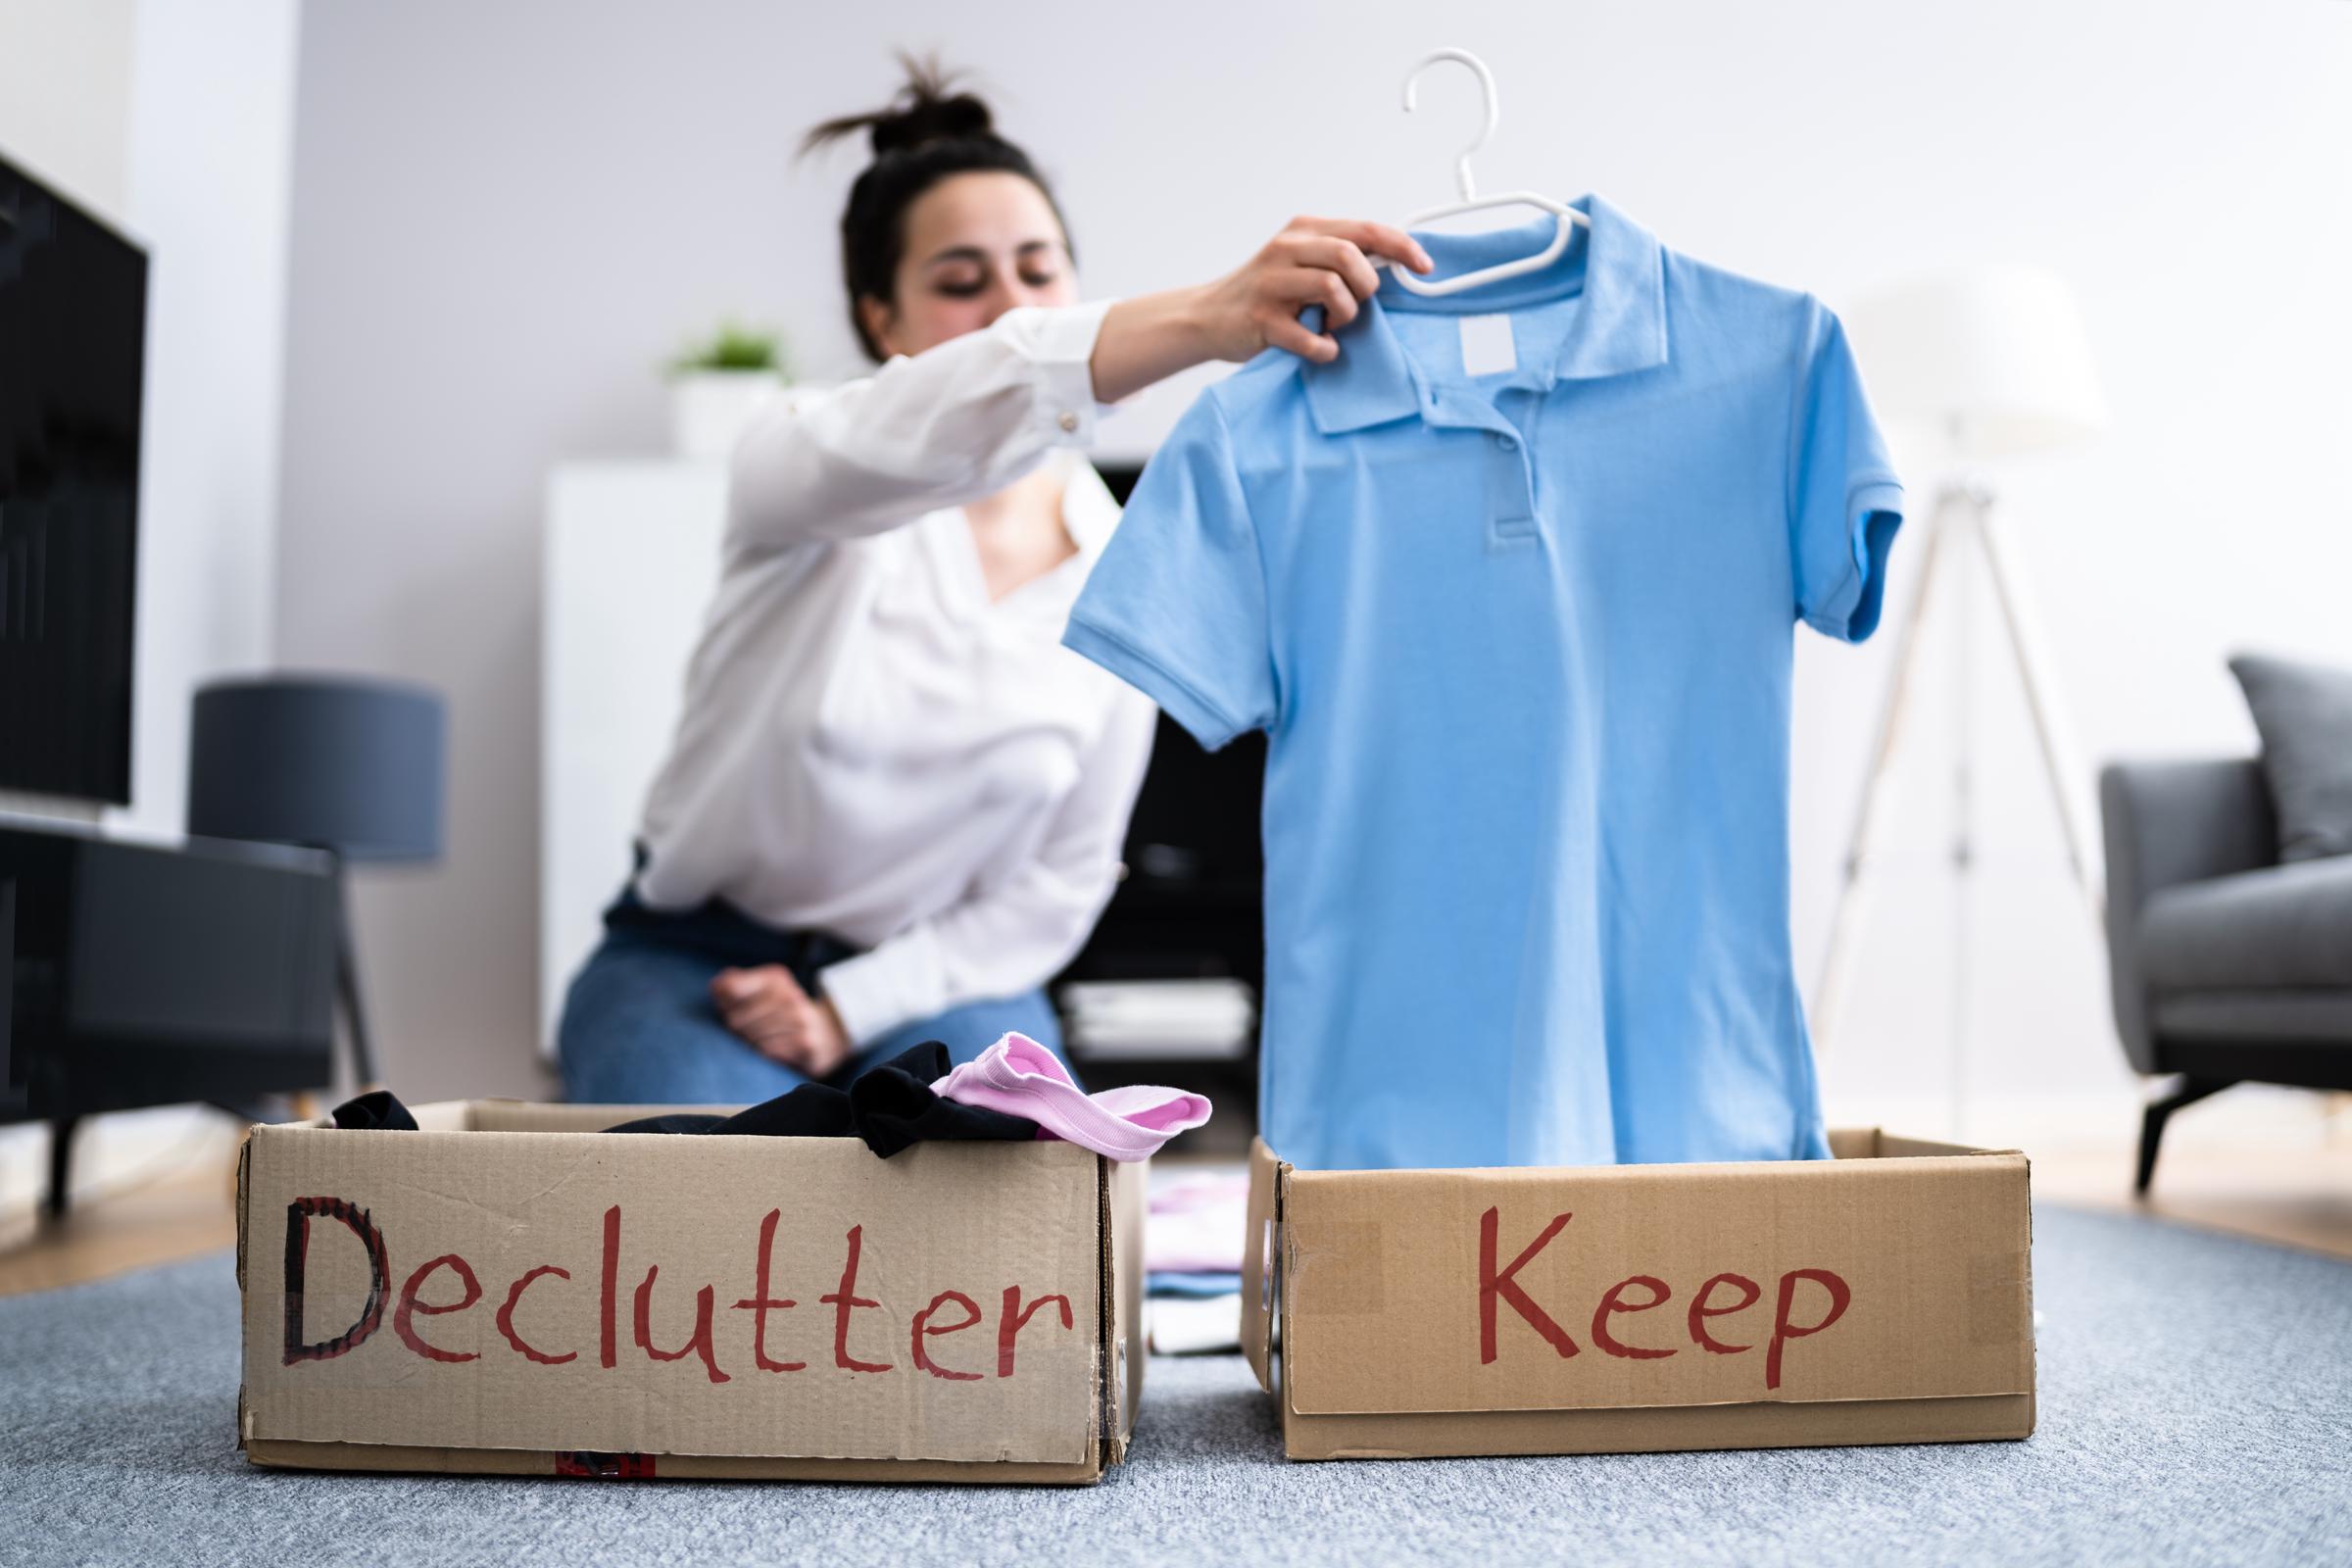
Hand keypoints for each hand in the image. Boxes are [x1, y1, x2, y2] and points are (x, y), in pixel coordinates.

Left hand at [709, 965, 850, 1078]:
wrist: (829, 1031)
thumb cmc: (784, 1011)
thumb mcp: (764, 989)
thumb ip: (735, 984)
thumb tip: (717, 986)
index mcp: (775, 978)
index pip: (731, 989)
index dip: (722, 1003)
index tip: (726, 1009)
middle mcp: (789, 995)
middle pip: (735, 1019)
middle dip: (733, 1029)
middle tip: (741, 1032)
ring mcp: (799, 1020)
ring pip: (750, 1038)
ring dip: (747, 1044)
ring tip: (755, 1041)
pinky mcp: (805, 1044)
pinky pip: (767, 1052)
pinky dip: (763, 1054)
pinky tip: (769, 1049)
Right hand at [1188, 216, 1432, 364]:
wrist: (1206, 317)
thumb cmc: (1265, 293)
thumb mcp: (1300, 260)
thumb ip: (1339, 257)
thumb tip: (1394, 264)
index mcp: (1303, 230)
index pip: (1365, 230)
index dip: (1402, 247)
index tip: (1423, 267)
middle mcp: (1286, 249)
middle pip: (1350, 256)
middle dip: (1366, 287)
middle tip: (1355, 306)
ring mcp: (1272, 283)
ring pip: (1332, 288)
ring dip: (1345, 316)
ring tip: (1332, 326)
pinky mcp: (1261, 319)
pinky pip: (1310, 337)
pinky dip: (1324, 348)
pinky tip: (1320, 347)